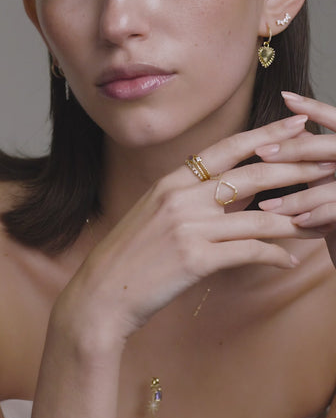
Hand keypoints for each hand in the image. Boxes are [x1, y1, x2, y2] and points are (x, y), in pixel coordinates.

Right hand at [54, 113, 335, 349]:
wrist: (103, 290)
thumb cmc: (131, 253)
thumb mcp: (155, 212)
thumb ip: (190, 197)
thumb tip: (231, 192)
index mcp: (171, 181)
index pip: (226, 149)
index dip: (264, 135)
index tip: (294, 126)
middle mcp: (180, 197)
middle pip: (250, 175)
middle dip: (294, 168)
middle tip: (325, 163)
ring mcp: (188, 227)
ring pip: (258, 216)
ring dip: (294, 220)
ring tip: (318, 221)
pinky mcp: (195, 259)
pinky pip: (249, 252)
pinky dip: (273, 255)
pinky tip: (286, 260)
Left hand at [256, 92, 335, 264]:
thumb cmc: (333, 214)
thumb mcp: (324, 179)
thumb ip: (311, 153)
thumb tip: (288, 126)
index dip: (315, 108)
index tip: (285, 96)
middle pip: (332, 147)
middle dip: (296, 150)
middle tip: (262, 152)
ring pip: (331, 184)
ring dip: (298, 196)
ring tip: (267, 206)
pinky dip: (315, 217)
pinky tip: (295, 224)